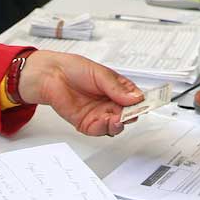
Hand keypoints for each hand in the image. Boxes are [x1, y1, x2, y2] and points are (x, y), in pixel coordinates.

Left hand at [18, 51, 144, 135]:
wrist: (51, 76)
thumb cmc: (75, 69)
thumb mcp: (100, 74)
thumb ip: (117, 88)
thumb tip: (135, 97)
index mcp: (118, 89)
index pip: (135, 98)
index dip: (142, 102)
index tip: (148, 103)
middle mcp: (111, 103)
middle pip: (128, 114)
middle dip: (131, 115)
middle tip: (133, 112)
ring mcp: (100, 113)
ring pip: (116, 125)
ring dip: (119, 124)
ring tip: (118, 119)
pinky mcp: (87, 123)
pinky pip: (100, 130)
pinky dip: (105, 128)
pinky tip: (107, 122)